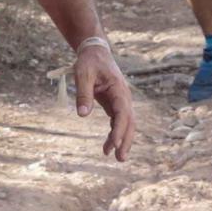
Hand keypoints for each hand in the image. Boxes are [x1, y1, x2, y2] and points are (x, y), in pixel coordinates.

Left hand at [73, 41, 135, 161]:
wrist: (95, 52)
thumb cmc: (89, 61)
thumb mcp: (82, 74)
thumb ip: (83, 93)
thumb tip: (82, 116)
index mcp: (119, 89)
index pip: (122, 112)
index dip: (120, 129)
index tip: (116, 143)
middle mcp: (124, 97)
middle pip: (129, 121)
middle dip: (126, 140)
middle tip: (120, 158)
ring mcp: (120, 101)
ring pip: (126, 123)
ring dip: (122, 140)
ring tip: (116, 157)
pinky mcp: (114, 104)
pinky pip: (118, 121)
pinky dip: (115, 133)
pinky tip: (108, 146)